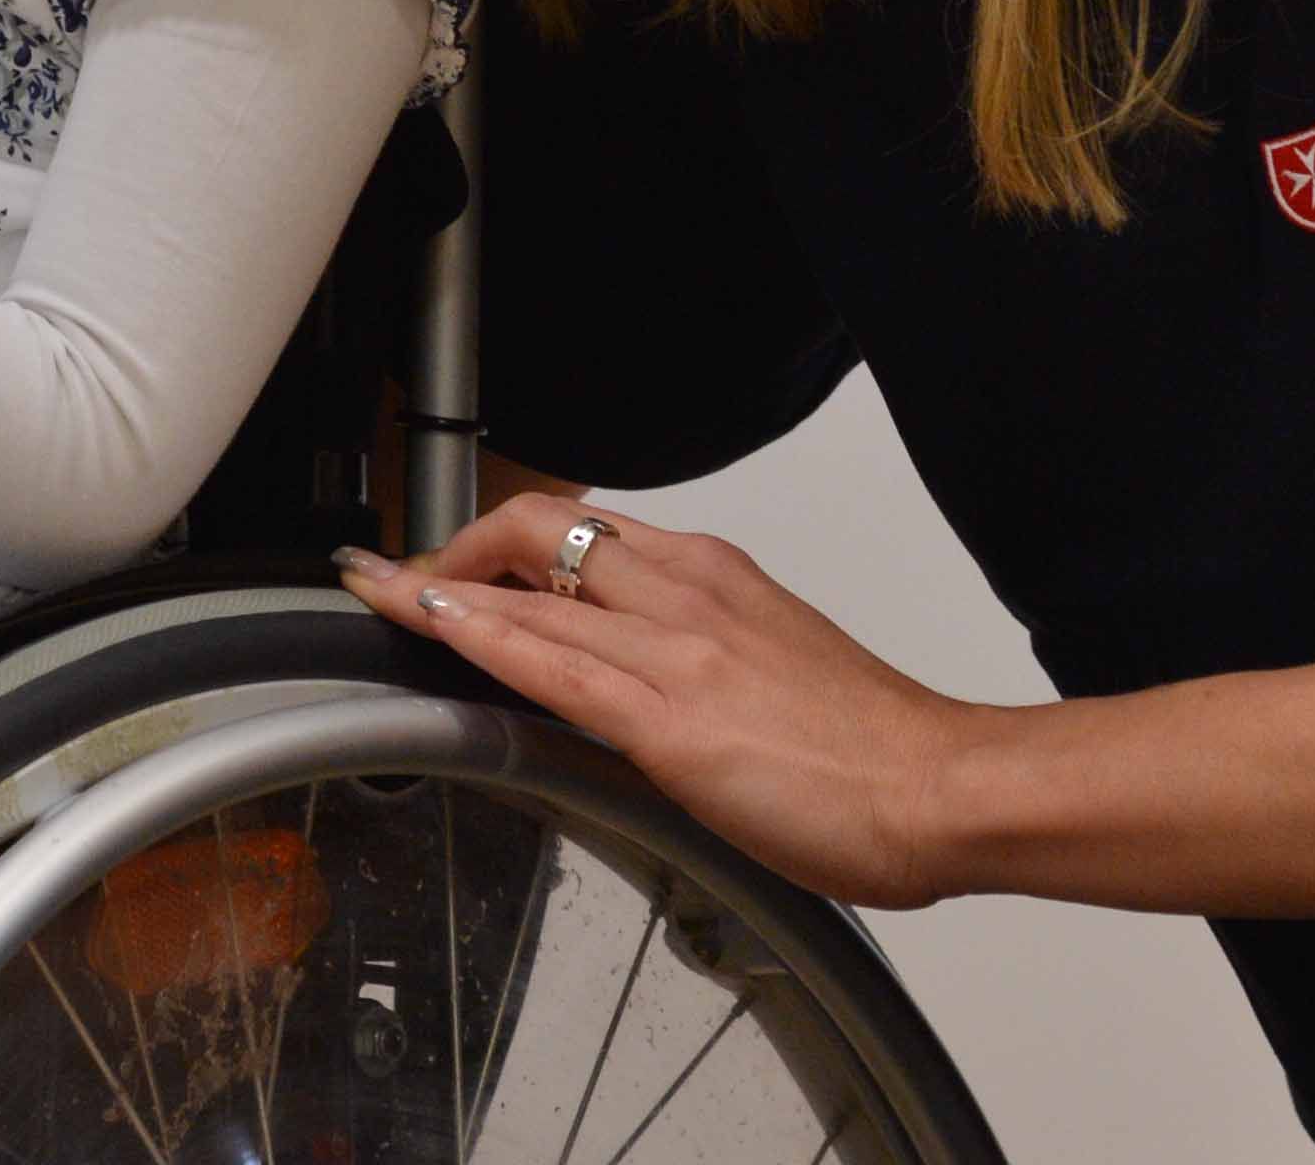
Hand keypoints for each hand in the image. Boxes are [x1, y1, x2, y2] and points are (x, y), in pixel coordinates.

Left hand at [338, 496, 987, 909]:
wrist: (936, 787)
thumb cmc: (870, 746)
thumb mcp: (771, 666)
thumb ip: (698, 659)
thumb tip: (640, 679)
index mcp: (714, 576)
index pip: (581, 528)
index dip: (498, 536)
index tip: (450, 555)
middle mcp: (687, 588)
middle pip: (540, 527)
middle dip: (455, 546)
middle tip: (403, 583)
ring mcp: (674, 646)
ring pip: (530, 585)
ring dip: (439, 584)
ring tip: (379, 593)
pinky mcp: (667, 716)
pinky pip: (550, 662)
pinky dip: (478, 637)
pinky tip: (432, 629)